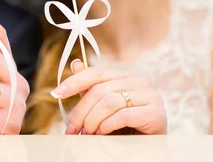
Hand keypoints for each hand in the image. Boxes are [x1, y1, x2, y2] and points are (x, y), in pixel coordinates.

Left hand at [51, 60, 166, 134]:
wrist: (149, 148)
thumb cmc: (126, 127)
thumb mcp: (103, 108)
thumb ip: (91, 88)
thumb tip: (75, 63)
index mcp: (127, 75)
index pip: (96, 73)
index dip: (74, 82)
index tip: (56, 94)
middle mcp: (140, 80)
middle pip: (99, 89)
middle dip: (81, 111)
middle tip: (72, 129)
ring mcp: (151, 95)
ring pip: (109, 101)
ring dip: (93, 120)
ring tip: (87, 134)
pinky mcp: (156, 113)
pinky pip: (123, 115)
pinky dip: (107, 126)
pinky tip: (102, 134)